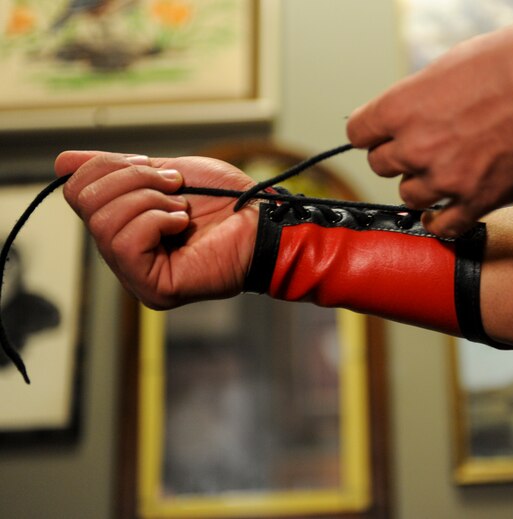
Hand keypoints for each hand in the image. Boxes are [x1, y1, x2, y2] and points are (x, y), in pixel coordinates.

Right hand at [54, 151, 257, 308]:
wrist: (263, 219)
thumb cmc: (226, 199)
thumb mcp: (165, 172)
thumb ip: (117, 169)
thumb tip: (62, 162)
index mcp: (123, 226)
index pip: (77, 191)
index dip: (109, 167)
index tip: (156, 168)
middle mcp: (123, 255)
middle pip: (85, 203)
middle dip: (132, 181)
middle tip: (174, 188)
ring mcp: (135, 275)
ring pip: (103, 223)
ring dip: (149, 201)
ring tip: (181, 210)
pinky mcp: (152, 288)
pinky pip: (125, 244)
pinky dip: (156, 222)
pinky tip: (182, 226)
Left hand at [347, 23, 512, 236]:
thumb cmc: (512, 63)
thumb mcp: (450, 64)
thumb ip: (420, 95)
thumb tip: (411, 109)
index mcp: (402, 106)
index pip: (359, 132)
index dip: (371, 132)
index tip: (382, 133)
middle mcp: (416, 146)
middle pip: (380, 165)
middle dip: (397, 156)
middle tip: (420, 148)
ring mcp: (446, 177)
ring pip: (409, 195)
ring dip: (420, 185)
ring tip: (441, 173)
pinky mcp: (477, 201)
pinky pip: (443, 226)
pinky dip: (438, 222)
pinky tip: (440, 215)